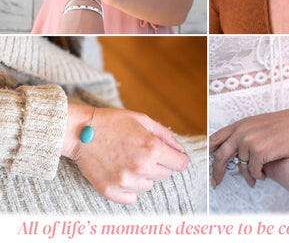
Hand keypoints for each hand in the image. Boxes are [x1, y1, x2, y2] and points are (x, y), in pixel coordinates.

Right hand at [63, 105, 188, 204]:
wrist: (80, 132)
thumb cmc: (113, 122)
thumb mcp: (142, 120)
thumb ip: (165, 135)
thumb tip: (179, 149)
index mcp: (152, 148)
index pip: (180, 164)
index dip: (178, 158)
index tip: (173, 156)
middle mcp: (141, 167)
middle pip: (166, 175)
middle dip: (160, 164)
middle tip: (144, 152)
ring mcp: (125, 181)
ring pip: (149, 185)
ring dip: (145, 175)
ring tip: (130, 160)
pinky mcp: (111, 191)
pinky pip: (132, 197)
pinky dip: (131, 187)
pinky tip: (122, 172)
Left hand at [210, 107, 288, 185]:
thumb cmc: (286, 125)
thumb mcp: (260, 125)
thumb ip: (246, 134)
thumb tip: (237, 150)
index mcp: (240, 124)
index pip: (216, 137)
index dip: (208, 150)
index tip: (205, 160)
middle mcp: (241, 132)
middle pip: (220, 155)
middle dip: (216, 171)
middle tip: (215, 183)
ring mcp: (249, 142)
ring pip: (241, 166)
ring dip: (247, 175)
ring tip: (255, 178)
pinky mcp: (259, 152)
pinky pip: (253, 171)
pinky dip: (258, 176)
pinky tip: (263, 175)